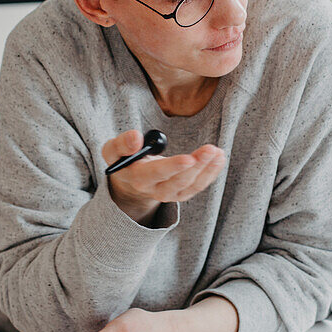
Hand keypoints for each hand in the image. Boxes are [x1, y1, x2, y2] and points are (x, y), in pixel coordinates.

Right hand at [102, 130, 224, 223]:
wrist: (130, 181)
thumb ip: (121, 144)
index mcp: (138, 179)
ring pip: (192, 186)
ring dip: (207, 169)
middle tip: (210, 150)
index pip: (156, 175)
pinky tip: (219, 158)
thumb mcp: (112, 150)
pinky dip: (211, 173)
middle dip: (196, 166)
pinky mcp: (182, 193)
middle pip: (178, 182)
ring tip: (217, 152)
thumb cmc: (123, 160)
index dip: (173, 167)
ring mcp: (171, 194)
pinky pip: (198, 186)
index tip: (188, 158)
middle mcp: (155, 190)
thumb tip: (135, 137)